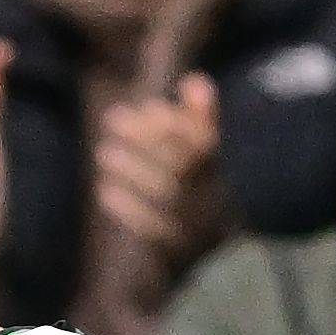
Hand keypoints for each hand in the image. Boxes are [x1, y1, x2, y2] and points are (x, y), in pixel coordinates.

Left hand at [93, 72, 223, 269]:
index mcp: (231, 172)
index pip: (206, 147)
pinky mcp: (183, 252)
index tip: (149, 108)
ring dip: (132, 173)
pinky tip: (104, 190)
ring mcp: (203, 228)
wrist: (219, 238)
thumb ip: (203, 117)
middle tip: (112, 118)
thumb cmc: (212, 182)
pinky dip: (128, 210)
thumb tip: (193, 82)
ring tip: (104, 152)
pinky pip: (155, 231)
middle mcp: (221, 200)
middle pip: (183, 169)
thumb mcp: (213, 149)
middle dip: (147, 142)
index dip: (177, 126)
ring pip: (166, 198)